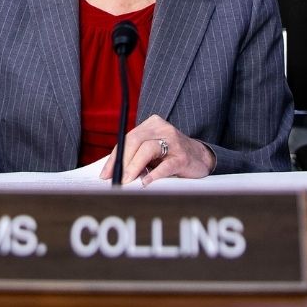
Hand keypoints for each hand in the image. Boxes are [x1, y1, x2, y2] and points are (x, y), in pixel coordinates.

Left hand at [99, 114, 215, 185]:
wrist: (200, 157)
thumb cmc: (171, 154)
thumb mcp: (152, 150)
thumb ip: (135, 156)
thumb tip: (112, 173)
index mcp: (151, 124)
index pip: (127, 139)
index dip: (114, 157)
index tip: (105, 174)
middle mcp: (162, 129)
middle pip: (135, 141)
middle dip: (122, 161)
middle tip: (116, 178)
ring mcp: (174, 142)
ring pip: (148, 149)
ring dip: (134, 167)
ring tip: (128, 181)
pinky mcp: (183, 157)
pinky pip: (165, 165)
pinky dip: (154, 175)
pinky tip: (146, 182)